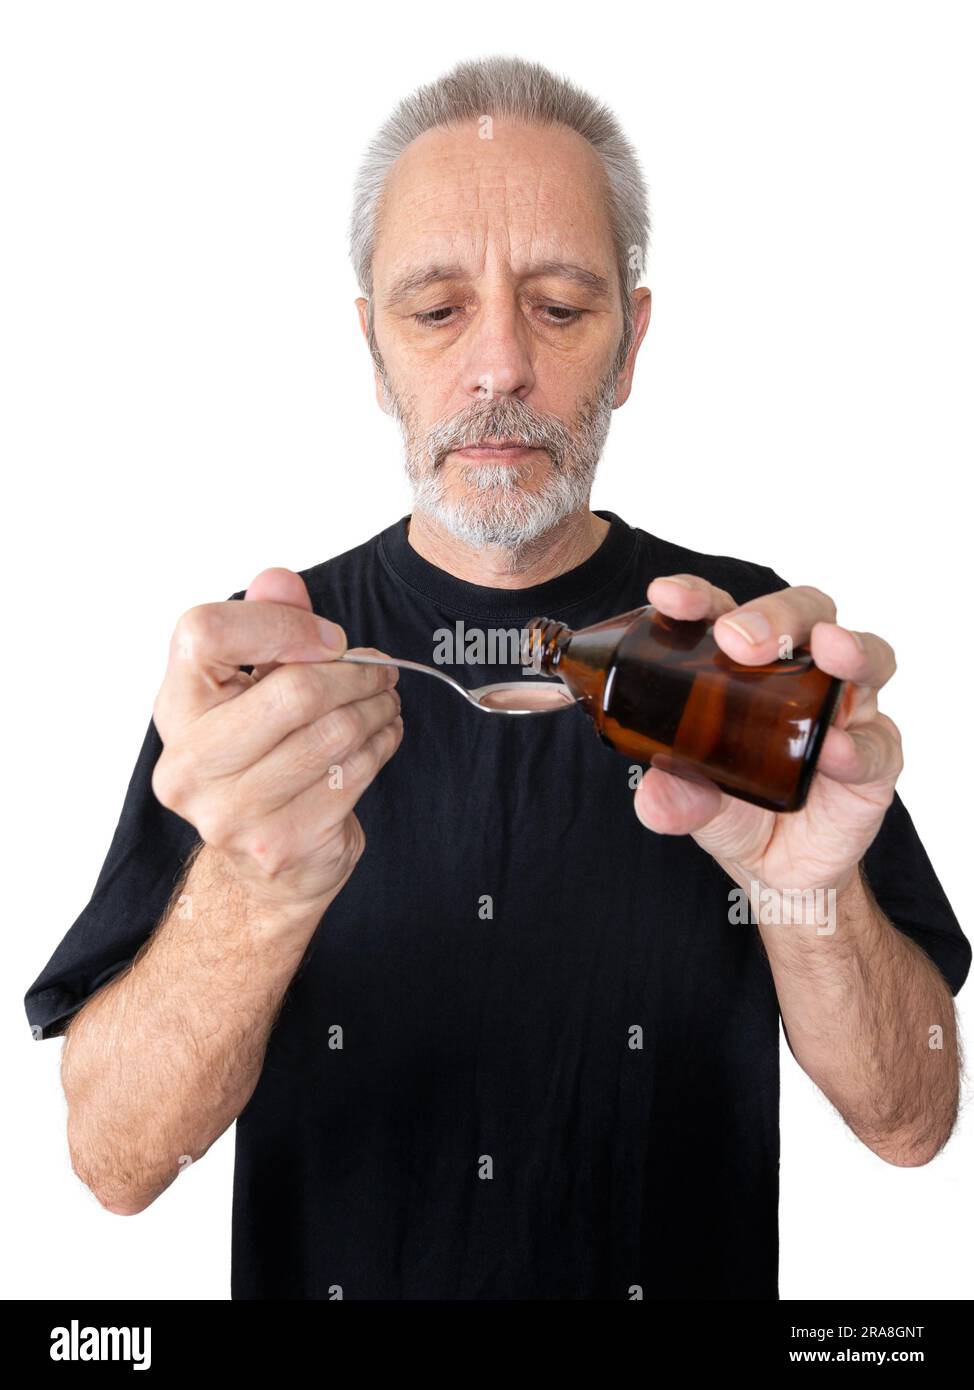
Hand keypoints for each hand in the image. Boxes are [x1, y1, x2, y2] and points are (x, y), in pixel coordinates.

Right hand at [152, 568, 402, 912]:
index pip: (205, 632)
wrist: (260, 863)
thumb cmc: (259, 756)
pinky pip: (352, 775)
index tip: (327, 639)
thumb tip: (279, 580)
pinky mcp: (277, 844)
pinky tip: (382, 736)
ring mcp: (229, 812)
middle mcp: (188, 763)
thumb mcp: (251, 685)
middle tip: (382, 668)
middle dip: (355, 673)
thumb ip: (266, 625)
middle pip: (293, 691)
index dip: (280, 624)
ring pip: (334, 734)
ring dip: (376, 708)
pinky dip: (381, 746)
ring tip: (385, 700)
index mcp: (175, 707)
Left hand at [633, 576, 901, 896]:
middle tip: (739, 639)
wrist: (777, 871)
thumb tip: (654, 798)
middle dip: (775, 614)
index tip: (667, 597)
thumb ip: (674, 797)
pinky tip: (834, 752)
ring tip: (827, 649)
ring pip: (863, 654)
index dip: (698, 596)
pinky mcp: (877, 754)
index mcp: (744, 665)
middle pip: (804, 613)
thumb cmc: (736, 810)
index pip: (724, 612)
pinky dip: (855, 745)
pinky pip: (875, 742)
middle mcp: (801, 674)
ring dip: (847, 645)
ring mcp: (845, 708)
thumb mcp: (692, 804)